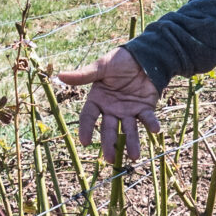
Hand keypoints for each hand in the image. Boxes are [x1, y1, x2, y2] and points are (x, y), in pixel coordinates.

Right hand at [56, 46, 163, 161]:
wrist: (142, 56)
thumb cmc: (119, 61)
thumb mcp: (102, 67)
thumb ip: (84, 75)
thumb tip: (59, 76)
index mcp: (98, 100)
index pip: (89, 117)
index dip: (86, 129)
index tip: (85, 142)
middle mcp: (111, 109)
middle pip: (109, 129)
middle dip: (109, 144)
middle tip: (110, 160)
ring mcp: (128, 111)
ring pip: (129, 129)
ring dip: (132, 142)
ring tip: (134, 156)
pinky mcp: (145, 109)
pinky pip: (147, 119)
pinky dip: (151, 124)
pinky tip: (155, 130)